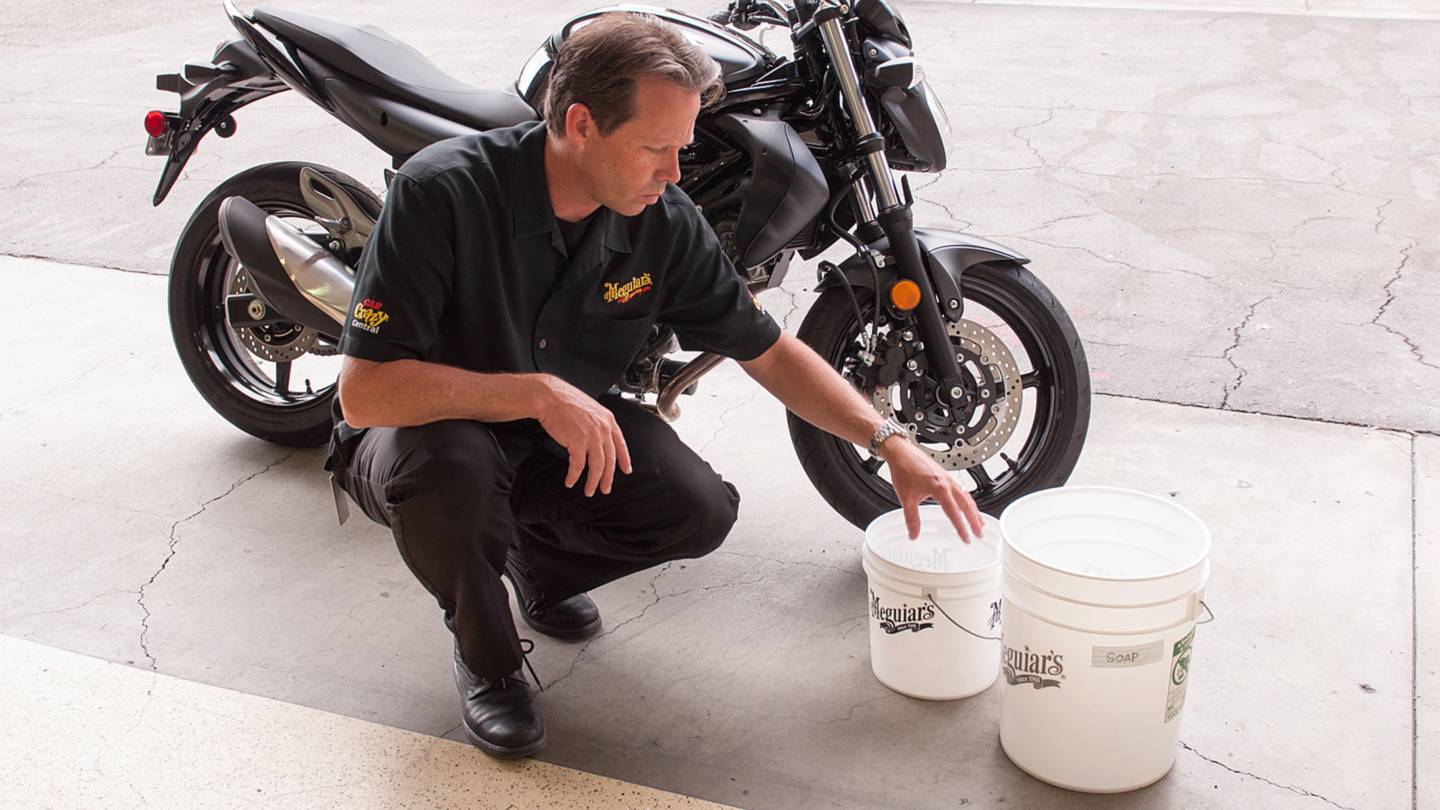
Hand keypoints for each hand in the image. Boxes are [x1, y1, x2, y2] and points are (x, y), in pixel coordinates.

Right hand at [534, 376, 631, 496]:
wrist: (549, 397)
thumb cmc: (565, 401)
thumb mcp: (590, 409)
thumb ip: (597, 424)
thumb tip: (598, 438)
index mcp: (608, 420)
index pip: (621, 444)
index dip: (624, 460)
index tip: (626, 470)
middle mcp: (603, 429)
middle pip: (609, 460)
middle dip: (608, 478)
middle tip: (605, 488)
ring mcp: (592, 437)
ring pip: (597, 466)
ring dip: (593, 482)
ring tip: (589, 491)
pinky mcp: (577, 443)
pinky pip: (577, 466)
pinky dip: (574, 476)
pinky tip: (571, 481)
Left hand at [878, 434, 984, 542]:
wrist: (900, 451)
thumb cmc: (904, 469)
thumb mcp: (906, 498)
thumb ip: (911, 518)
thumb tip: (913, 534)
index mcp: (940, 488)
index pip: (954, 512)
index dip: (961, 527)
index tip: (967, 538)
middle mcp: (947, 482)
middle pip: (967, 504)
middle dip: (975, 520)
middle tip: (980, 534)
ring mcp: (948, 478)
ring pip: (966, 497)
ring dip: (973, 511)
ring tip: (979, 523)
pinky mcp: (945, 476)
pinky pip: (961, 490)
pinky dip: (967, 501)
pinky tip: (966, 506)